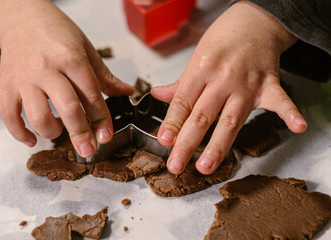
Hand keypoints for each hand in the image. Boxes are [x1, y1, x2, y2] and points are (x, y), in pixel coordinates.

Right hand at [0, 0, 133, 156]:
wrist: (21, 17)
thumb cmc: (57, 32)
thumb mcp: (86, 48)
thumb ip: (105, 76)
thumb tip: (127, 92)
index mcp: (70, 58)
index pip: (91, 95)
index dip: (101, 119)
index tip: (106, 136)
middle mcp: (46, 69)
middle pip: (67, 109)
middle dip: (81, 134)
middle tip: (89, 150)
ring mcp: (23, 78)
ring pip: (38, 117)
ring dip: (52, 132)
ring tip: (60, 132)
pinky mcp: (6, 85)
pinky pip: (10, 116)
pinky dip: (20, 133)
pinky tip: (32, 140)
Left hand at [151, 1, 306, 174]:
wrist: (253, 21)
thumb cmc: (222, 40)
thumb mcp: (195, 58)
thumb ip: (180, 84)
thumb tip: (158, 95)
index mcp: (200, 71)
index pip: (183, 102)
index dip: (172, 123)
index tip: (164, 142)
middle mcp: (222, 79)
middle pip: (202, 116)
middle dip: (187, 143)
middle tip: (176, 165)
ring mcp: (246, 84)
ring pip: (231, 119)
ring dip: (219, 145)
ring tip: (206, 166)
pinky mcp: (269, 84)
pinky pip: (281, 100)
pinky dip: (290, 113)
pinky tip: (297, 127)